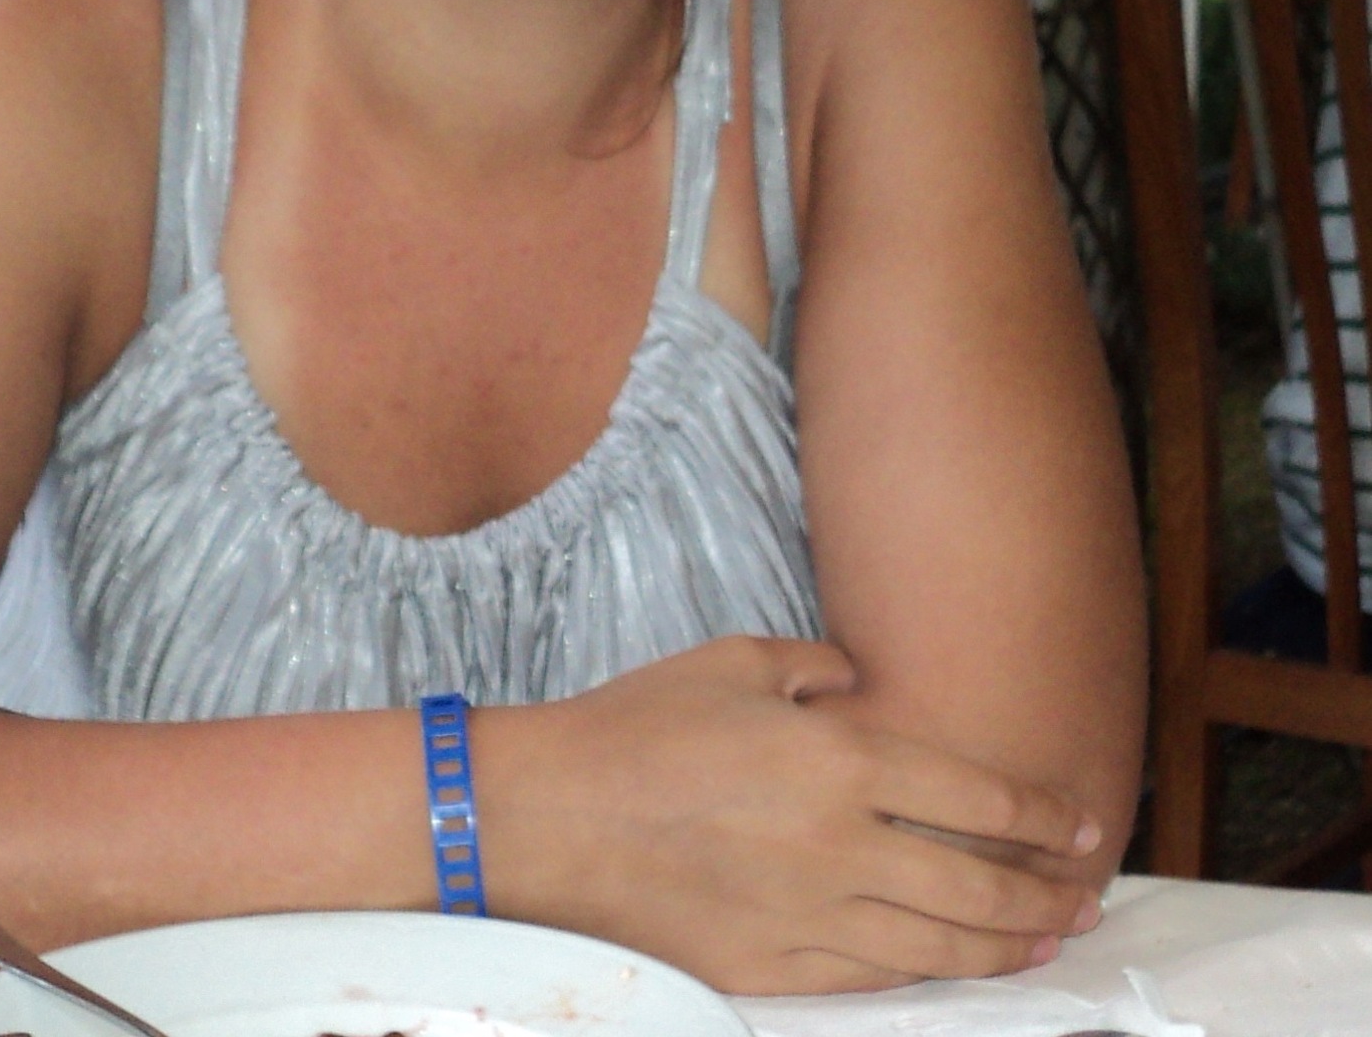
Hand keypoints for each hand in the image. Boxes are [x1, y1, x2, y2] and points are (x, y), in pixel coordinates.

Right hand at [486, 636, 1102, 994]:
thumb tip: (861, 684)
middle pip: (981, 885)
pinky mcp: (775, 967)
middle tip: (1087, 896)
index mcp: (837, 757)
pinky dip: (931, 973)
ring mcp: (811, 915)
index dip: (1043, 819)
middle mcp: (841, 844)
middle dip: (1049, 894)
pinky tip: (955, 966)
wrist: (551, 815)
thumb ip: (816, 666)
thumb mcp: (733, 659)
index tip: (1082, 826)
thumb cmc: (638, 724)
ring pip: (942, 944)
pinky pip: (878, 977)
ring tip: (1049, 941)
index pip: (977, 798)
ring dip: (1010, 945)